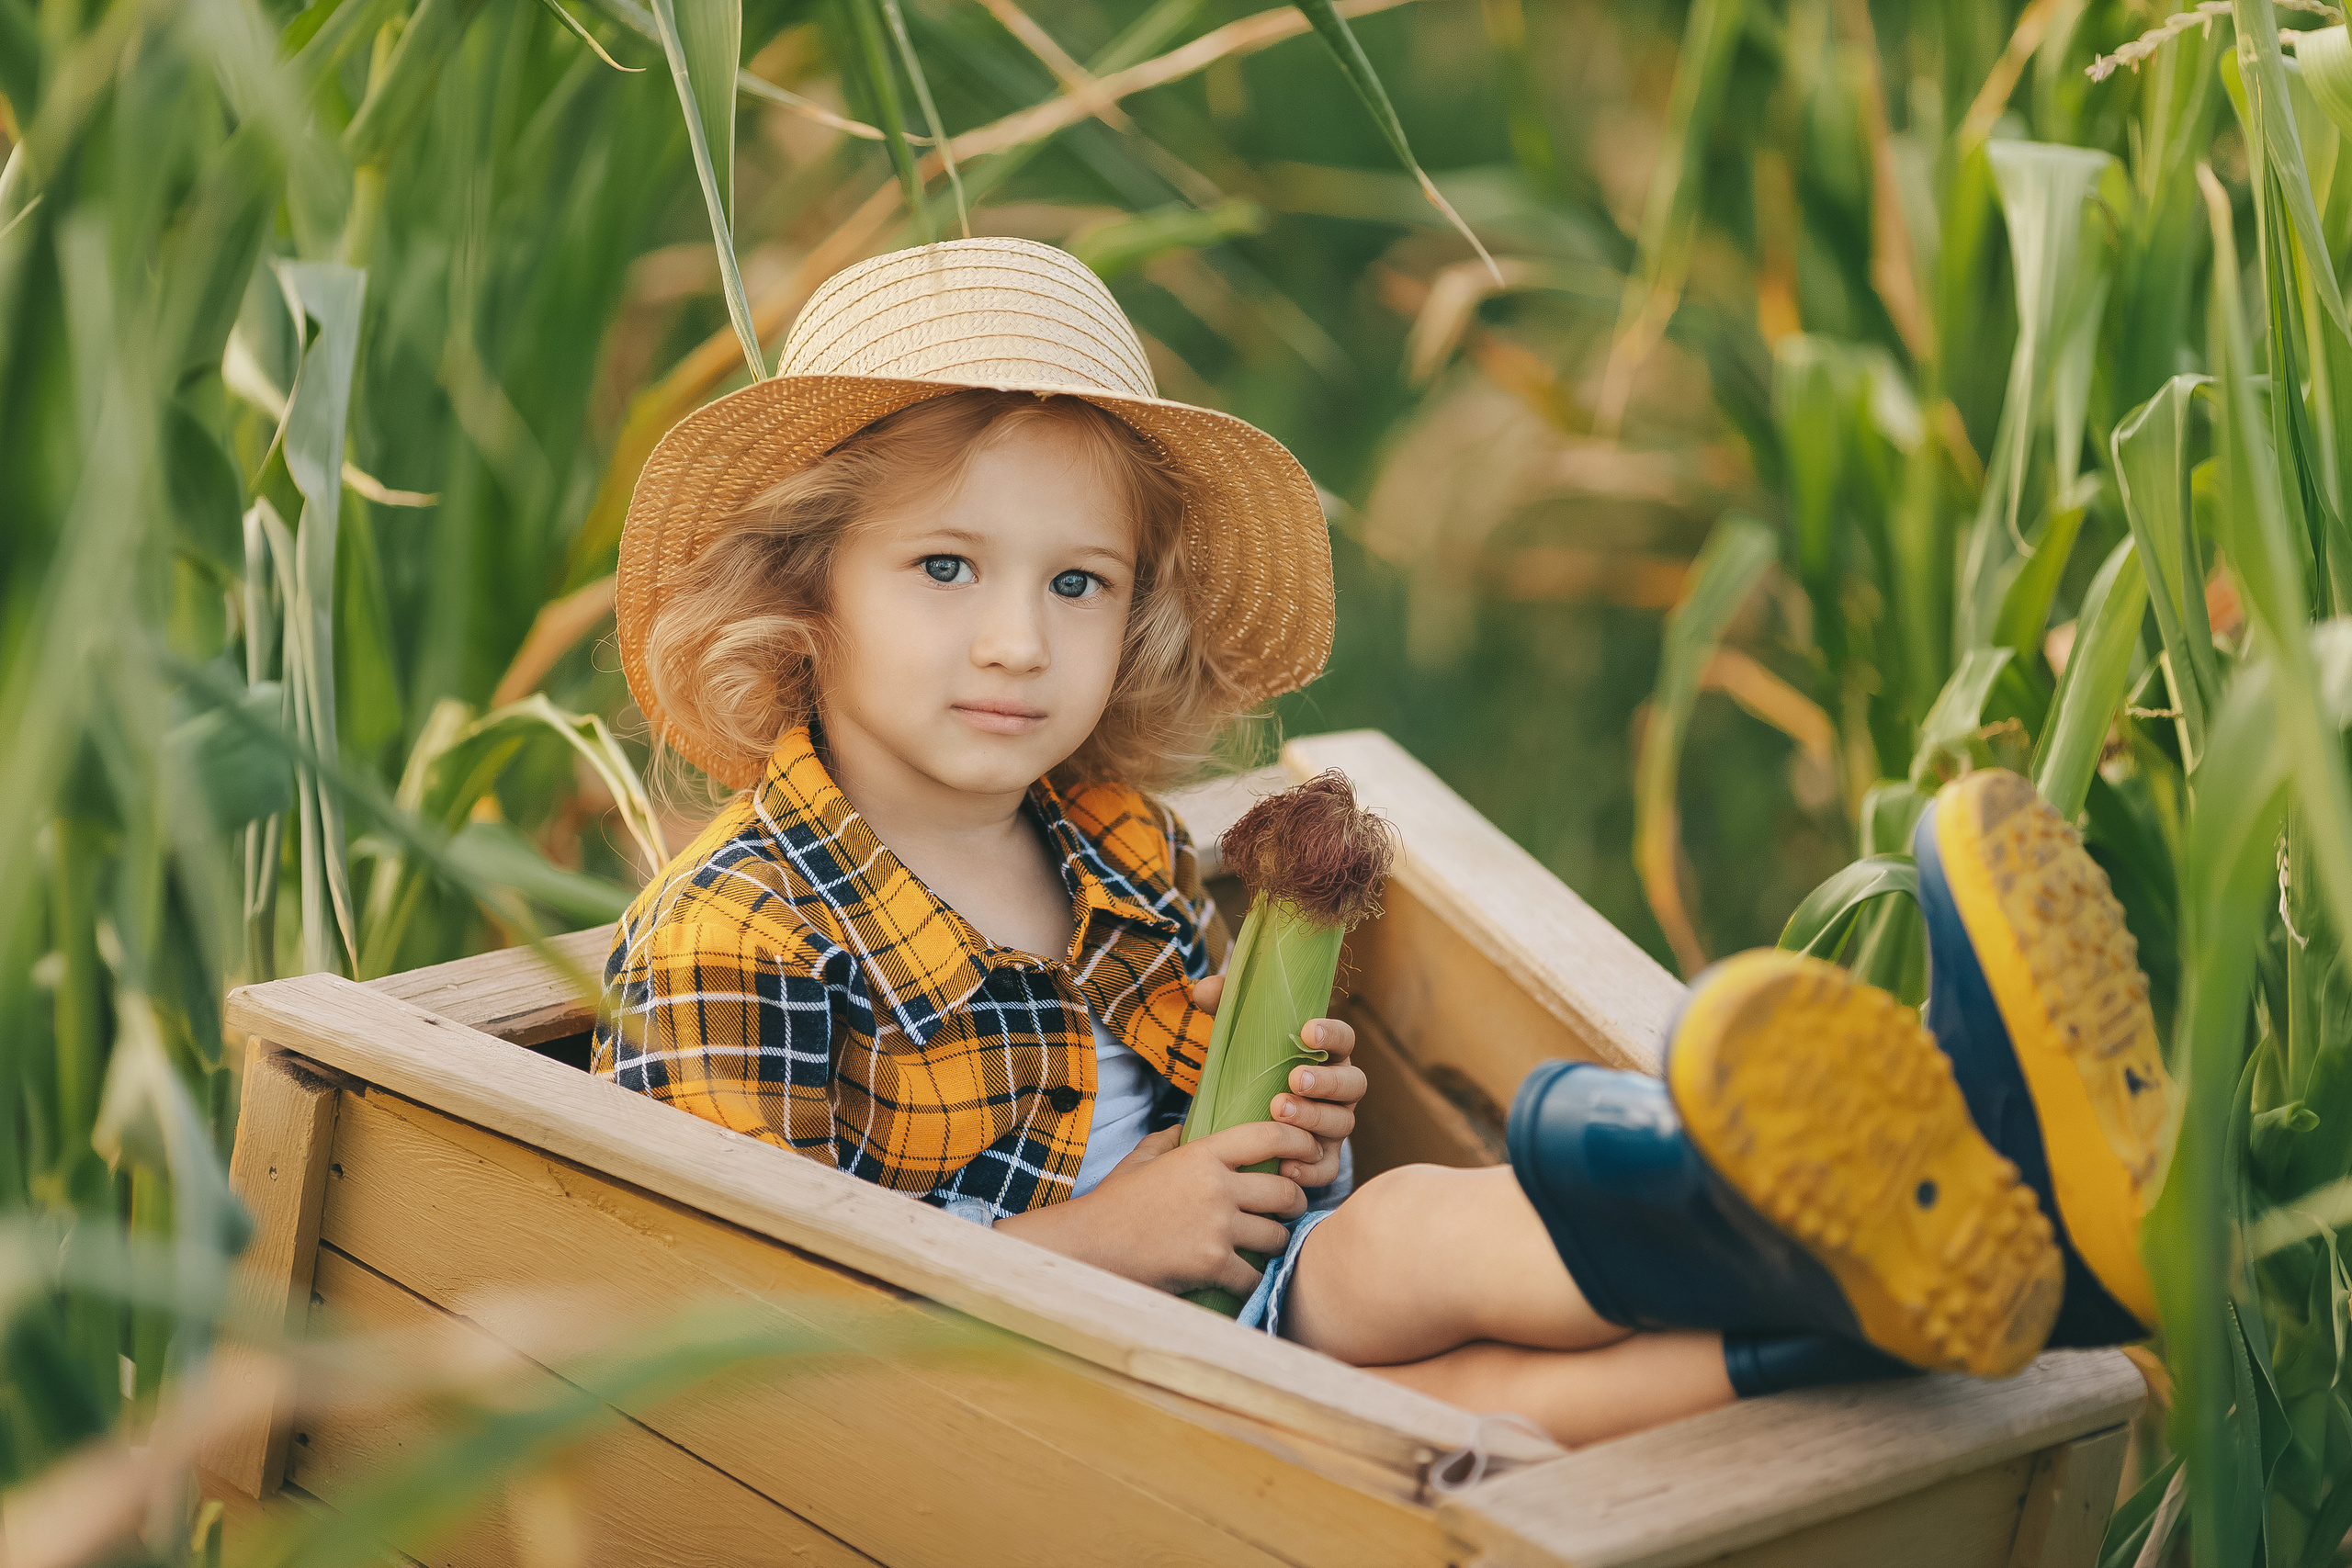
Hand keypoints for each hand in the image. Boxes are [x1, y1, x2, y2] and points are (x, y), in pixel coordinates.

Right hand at [995, 1120, 1318, 1295]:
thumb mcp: (1141, 1160)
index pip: (1270, 1137)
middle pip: (1286, 1191)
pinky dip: (1253, 1282)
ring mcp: (1217, 1226)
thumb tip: (1187, 1123)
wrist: (1089, 1247)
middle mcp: (1217, 1186)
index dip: (1301, 1142)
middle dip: (1295, 1203)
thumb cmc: (1114, 1204)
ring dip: (1276, 1244)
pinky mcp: (1212, 1264)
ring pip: (1278, 1236)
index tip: (1312, 1153)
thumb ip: (1169, 1139)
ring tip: (1266, 1247)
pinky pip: (1255, 1276)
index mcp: (1203, 1154)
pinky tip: (1244, 1281)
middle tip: (1290, 1211)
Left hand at [1188, 974, 1365, 1189]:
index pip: (1345, 1039)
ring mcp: (1333, 1125)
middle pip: (1353, 1084)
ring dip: (1312, 1119)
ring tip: (1277, 1112)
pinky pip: (1327, 1167)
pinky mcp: (1322, 1158)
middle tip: (1294, 1079)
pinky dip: (1310, 1169)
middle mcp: (1339, 1089)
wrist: (1239, 1114)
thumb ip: (1224, 1004)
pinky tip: (1286, 1166)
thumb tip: (1204, 988)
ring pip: (1340, 1124)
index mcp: (1326, 1054)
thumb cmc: (1248, 1065)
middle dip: (1326, 1082)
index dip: (1332, 1034)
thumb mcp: (1236, 1031)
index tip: (1307, 1031)